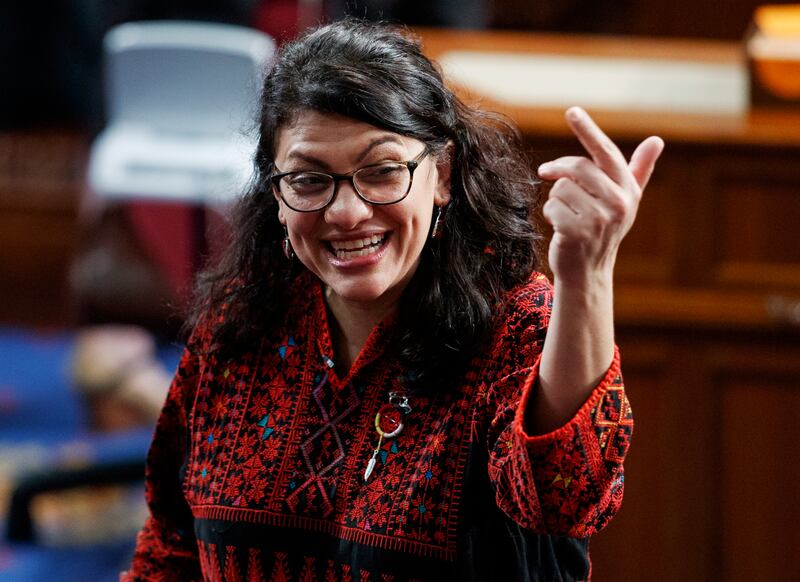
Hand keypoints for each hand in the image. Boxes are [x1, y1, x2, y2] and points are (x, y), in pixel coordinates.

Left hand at [538, 107, 663, 288]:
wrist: (589, 270)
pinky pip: (551, 206)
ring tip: (566, 214)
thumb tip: (657, 140)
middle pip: (577, 168)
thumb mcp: (624, 200)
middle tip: (546, 171)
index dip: (589, 130)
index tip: (572, 111)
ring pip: (560, 188)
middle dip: (558, 169)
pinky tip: (560, 227)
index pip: (606, 153)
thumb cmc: (603, 230)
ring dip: (556, 199)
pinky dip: (550, 214)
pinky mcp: (577, 232)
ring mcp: (598, 219)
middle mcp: (618, 203)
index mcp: (627, 190)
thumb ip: (638, 170)